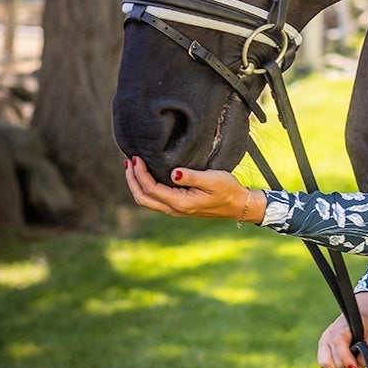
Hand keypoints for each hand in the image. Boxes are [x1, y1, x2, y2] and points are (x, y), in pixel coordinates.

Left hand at [124, 155, 263, 221]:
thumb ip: (191, 177)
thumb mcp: (212, 179)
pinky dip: (145, 187)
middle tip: (128, 161)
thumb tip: (173, 173)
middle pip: (143, 198)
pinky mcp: (179, 207)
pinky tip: (147, 176)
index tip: (137, 158)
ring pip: (147, 200)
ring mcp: (176, 210)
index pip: (151, 188)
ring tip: (132, 167)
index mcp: (180, 203)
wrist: (238, 205)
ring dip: (136, 184)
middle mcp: (175, 209)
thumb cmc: (228, 190)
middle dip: (132, 180)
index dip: (140, 173)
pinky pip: (155, 200)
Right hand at [318, 292, 367, 367]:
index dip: (347, 360)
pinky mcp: (322, 346)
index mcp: (342, 328)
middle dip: (347, 367)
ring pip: (325, 364)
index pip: (339, 344)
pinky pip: (323, 363)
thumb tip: (359, 364)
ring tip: (351, 367)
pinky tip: (344, 366)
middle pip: (333, 360)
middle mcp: (329, 334)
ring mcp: (323, 340)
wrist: (361, 313)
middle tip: (358, 365)